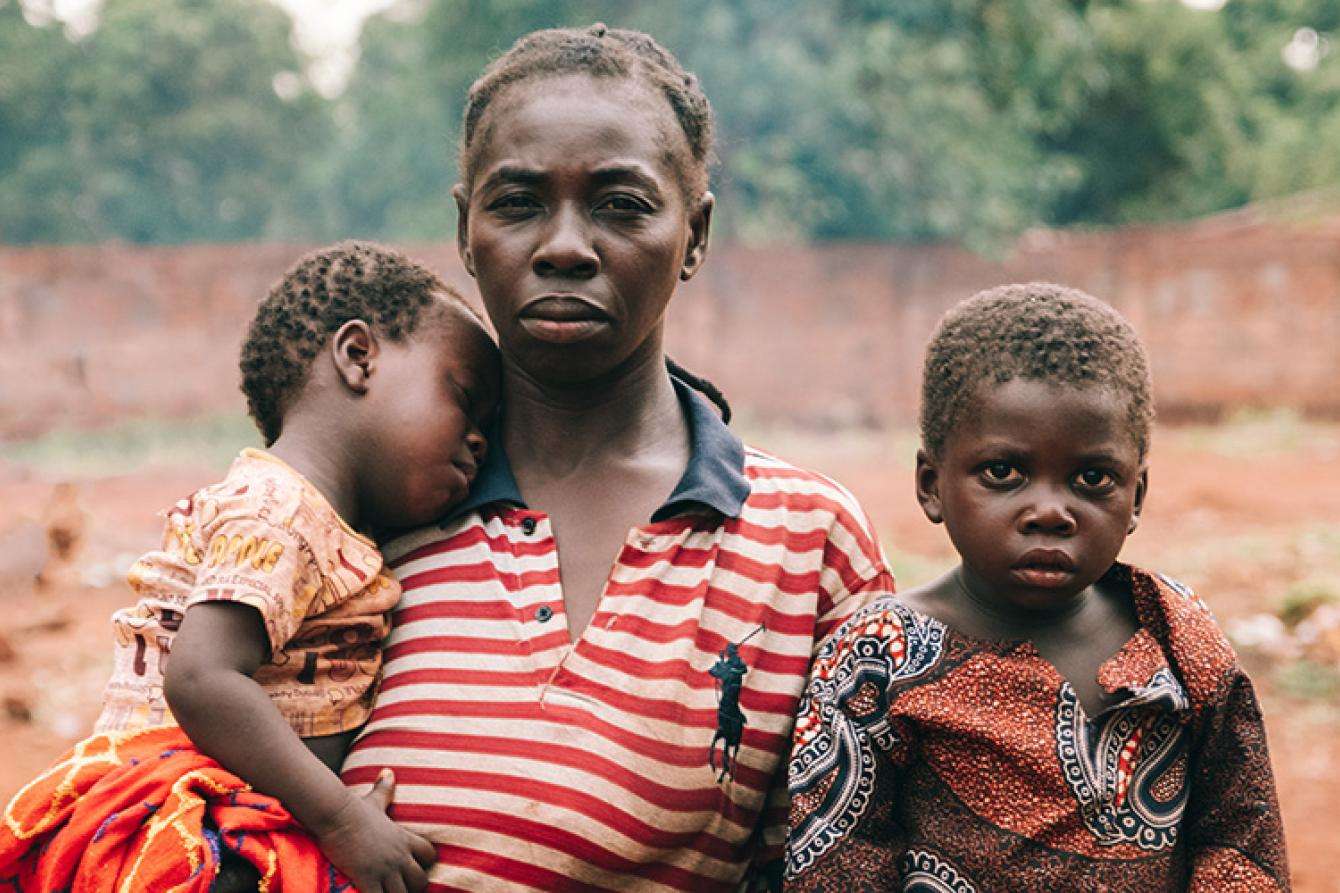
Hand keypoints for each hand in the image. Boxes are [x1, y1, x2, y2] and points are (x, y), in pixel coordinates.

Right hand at [311, 769, 436, 892]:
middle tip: (400, 886)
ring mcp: (385, 869)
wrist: (336, 815)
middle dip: (413, 886)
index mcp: (404, 838)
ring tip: (387, 892)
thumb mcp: (374, 799)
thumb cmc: (354, 809)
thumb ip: (385, 789)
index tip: (413, 866)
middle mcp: (399, 855)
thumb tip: (388, 771)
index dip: (425, 863)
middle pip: (421, 880)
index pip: (430, 855)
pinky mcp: (368, 879)